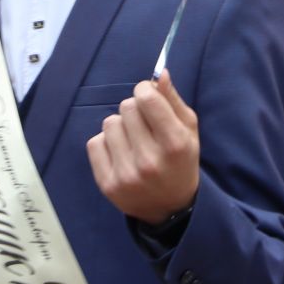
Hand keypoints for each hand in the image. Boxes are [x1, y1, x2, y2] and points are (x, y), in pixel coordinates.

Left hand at [87, 70, 199, 225]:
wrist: (171, 209)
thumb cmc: (181, 161)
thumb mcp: (188, 131)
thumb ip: (173, 100)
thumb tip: (160, 73)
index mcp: (175, 144)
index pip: (146, 98)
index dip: (145, 91)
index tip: (149, 98)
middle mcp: (149, 160)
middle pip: (127, 107)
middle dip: (135, 110)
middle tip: (144, 126)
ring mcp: (126, 174)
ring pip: (109, 123)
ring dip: (120, 127)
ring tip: (133, 142)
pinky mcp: (107, 184)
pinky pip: (94, 142)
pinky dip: (106, 144)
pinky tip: (121, 154)